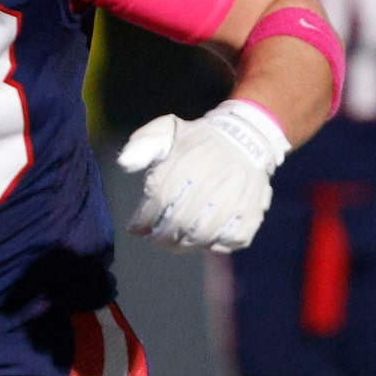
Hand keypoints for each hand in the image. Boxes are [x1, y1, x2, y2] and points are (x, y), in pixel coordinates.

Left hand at [116, 100, 288, 251]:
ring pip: (202, 236)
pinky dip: (215, 245)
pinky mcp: (252, 213)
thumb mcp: (168, 130)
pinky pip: (230, 240)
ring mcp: (235, 200)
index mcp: (187, 162)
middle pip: (178, 223)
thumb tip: (124, 164)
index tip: (135, 228)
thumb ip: (143, 144)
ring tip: (175, 243)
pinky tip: (204, 241)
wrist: (246, 138)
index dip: (143, 220)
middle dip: (161, 237)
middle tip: (154, 239)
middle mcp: (211, 181)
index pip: (158, 200)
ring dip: (183, 245)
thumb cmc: (199, 140)